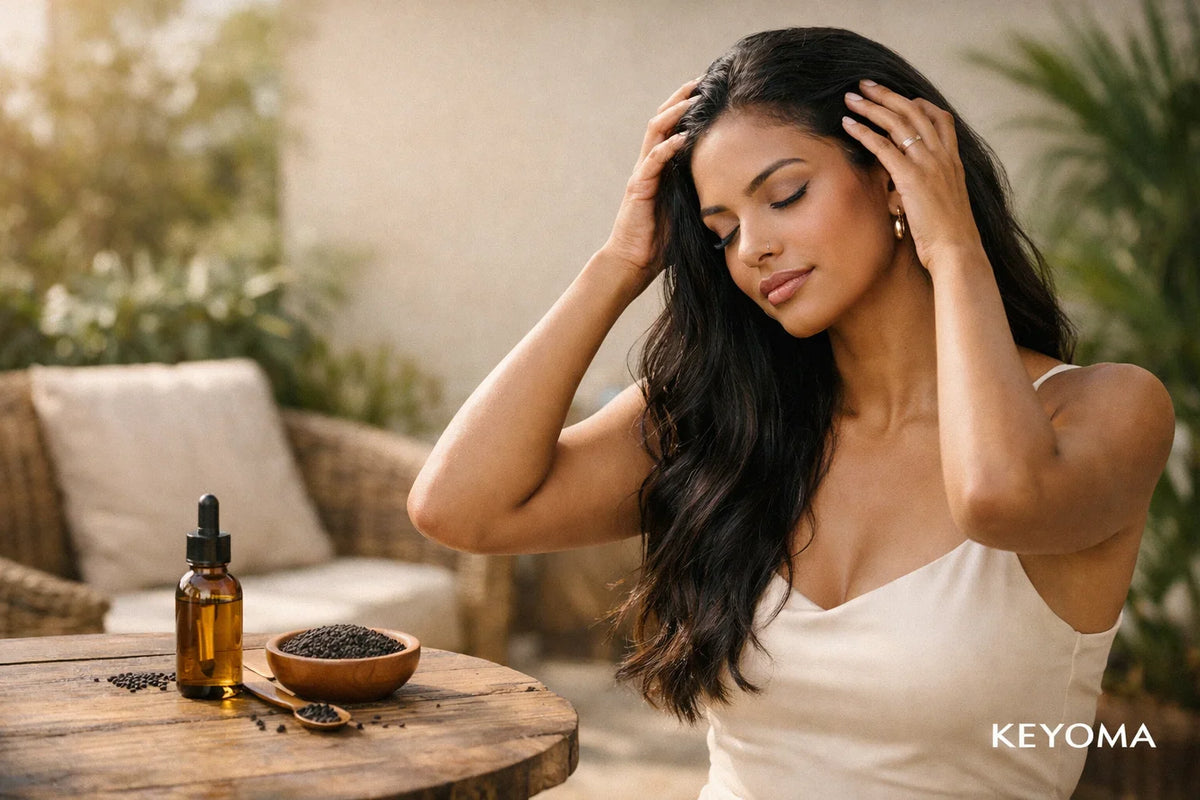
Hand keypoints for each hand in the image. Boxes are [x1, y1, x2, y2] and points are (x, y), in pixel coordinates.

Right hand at [599, 77, 698, 290]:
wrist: (634, 263)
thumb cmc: (661, 242)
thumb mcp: (690, 210)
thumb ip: (703, 192)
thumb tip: (736, 185)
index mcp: (661, 168)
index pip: (674, 127)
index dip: (689, 107)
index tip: (711, 91)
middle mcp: (650, 165)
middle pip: (663, 120)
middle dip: (681, 98)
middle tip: (703, 80)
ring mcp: (643, 174)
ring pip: (655, 132)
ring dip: (674, 113)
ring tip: (692, 99)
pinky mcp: (638, 188)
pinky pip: (652, 161)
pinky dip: (667, 147)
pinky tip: (683, 137)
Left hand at [840, 80, 984, 273]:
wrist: (958, 251)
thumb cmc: (948, 237)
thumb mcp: (943, 205)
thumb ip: (928, 189)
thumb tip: (907, 191)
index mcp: (953, 161)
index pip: (941, 119)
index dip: (920, 104)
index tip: (902, 97)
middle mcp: (943, 156)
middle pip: (914, 112)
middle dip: (887, 95)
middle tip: (865, 84)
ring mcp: (928, 164)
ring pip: (897, 123)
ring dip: (871, 107)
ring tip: (851, 98)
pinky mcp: (911, 177)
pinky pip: (883, 146)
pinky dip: (864, 132)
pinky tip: (848, 124)